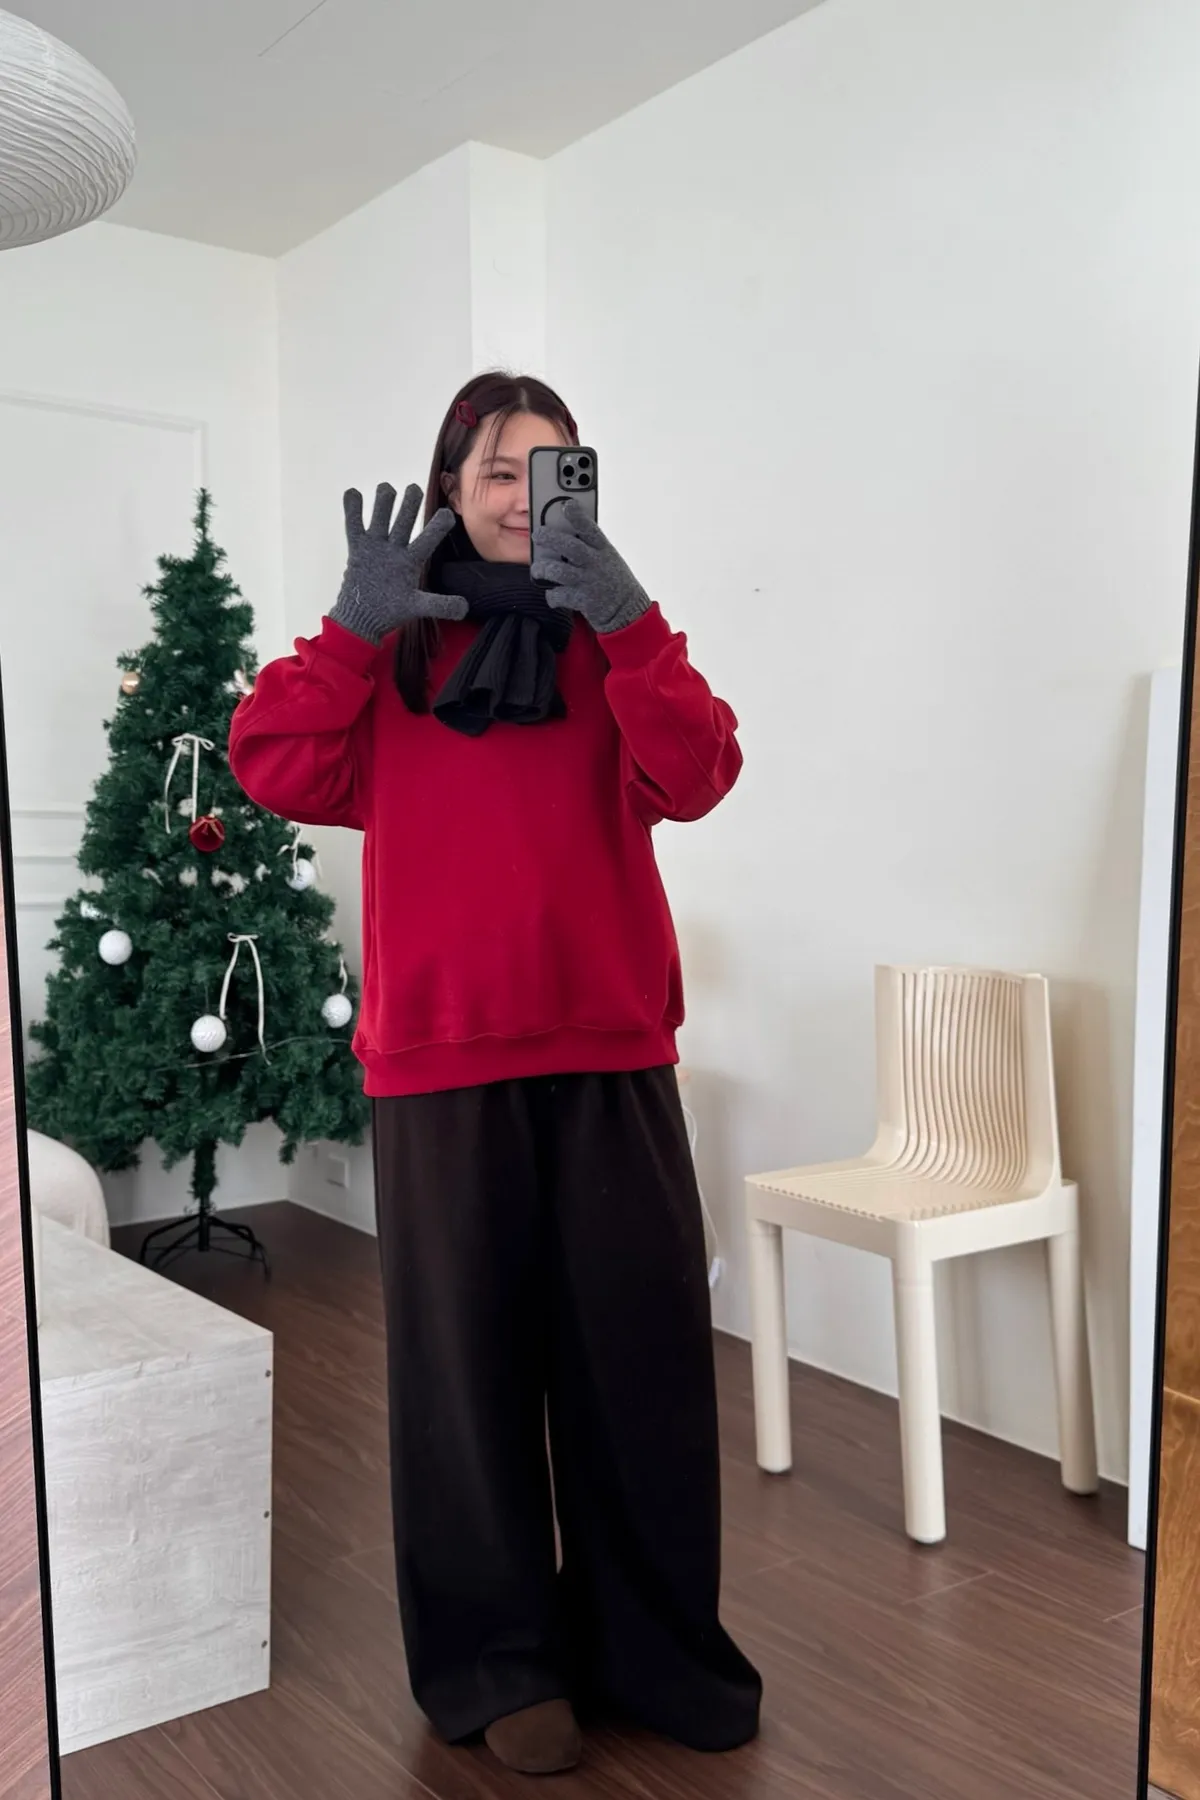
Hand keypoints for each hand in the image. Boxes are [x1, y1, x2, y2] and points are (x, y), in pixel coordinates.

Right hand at [329, 482, 467, 643]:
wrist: (364, 616)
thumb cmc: (392, 610)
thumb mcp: (418, 607)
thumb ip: (441, 605)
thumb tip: (465, 607)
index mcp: (411, 560)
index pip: (427, 540)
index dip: (437, 527)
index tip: (448, 514)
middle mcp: (395, 548)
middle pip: (404, 522)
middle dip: (409, 505)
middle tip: (415, 489)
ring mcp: (376, 546)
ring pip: (381, 518)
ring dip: (384, 503)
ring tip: (387, 488)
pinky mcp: (358, 548)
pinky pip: (354, 526)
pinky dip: (353, 509)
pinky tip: (353, 492)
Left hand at [531, 499, 650, 634]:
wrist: (629, 611)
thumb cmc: (613, 580)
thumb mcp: (608, 558)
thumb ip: (590, 547)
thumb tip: (563, 533)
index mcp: (603, 550)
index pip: (590, 529)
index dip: (578, 516)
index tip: (567, 504)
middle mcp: (596, 564)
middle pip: (571, 547)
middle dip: (551, 538)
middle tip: (537, 534)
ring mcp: (589, 582)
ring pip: (560, 572)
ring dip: (544, 569)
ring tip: (537, 569)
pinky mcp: (584, 601)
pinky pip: (560, 596)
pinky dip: (552, 595)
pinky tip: (552, 593)